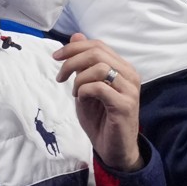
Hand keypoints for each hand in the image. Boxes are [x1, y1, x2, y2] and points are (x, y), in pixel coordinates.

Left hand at [53, 33, 144, 171]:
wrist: (114, 149)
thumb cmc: (101, 119)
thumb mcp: (87, 87)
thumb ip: (84, 64)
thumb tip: (77, 36)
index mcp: (123, 68)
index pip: (99, 46)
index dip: (74, 48)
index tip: (56, 58)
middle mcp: (130, 75)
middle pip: (98, 53)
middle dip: (71, 61)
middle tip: (60, 77)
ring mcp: (130, 89)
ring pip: (99, 68)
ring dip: (78, 79)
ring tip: (74, 92)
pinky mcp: (125, 105)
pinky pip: (99, 88)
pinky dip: (84, 90)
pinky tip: (81, 99)